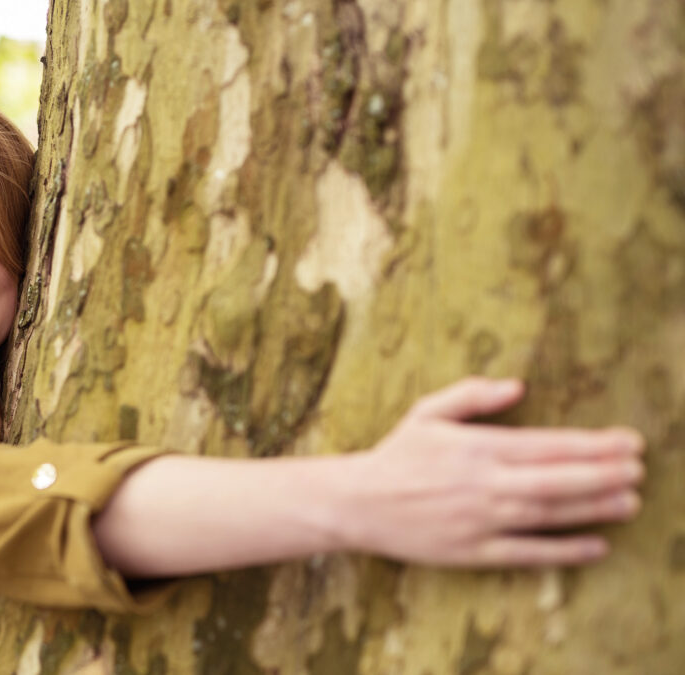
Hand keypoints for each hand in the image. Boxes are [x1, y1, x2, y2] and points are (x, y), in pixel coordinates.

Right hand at [337, 378, 644, 566]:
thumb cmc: (396, 455)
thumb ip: (473, 395)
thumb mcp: (428, 412)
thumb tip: (519, 385)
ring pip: (550, 514)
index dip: (593, 444)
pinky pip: (528, 553)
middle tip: (640, 469)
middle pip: (558, 479)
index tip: (627, 441)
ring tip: (631, 502)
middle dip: (605, 474)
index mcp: (476, 446)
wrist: (359, 502)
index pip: (548, 444)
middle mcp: (484, 483)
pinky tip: (597, 546)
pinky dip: (564, 550)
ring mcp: (481, 520)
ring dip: (595, 508)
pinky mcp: (473, 552)